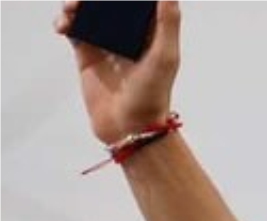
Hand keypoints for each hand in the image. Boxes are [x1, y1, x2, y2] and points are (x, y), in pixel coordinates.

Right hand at [55, 0, 180, 144]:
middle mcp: (128, 36)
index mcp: (150, 33)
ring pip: (89, 14)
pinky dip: (65, 23)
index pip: (137, 4)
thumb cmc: (152, 94)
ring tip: (71, 9)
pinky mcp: (87, 55)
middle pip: (109, 5)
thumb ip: (168, 24)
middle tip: (83, 0)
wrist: (128, 126)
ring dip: (76, 6)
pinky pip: (74, 31)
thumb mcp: (164, 57)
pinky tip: (63, 25)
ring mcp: (106, 44)